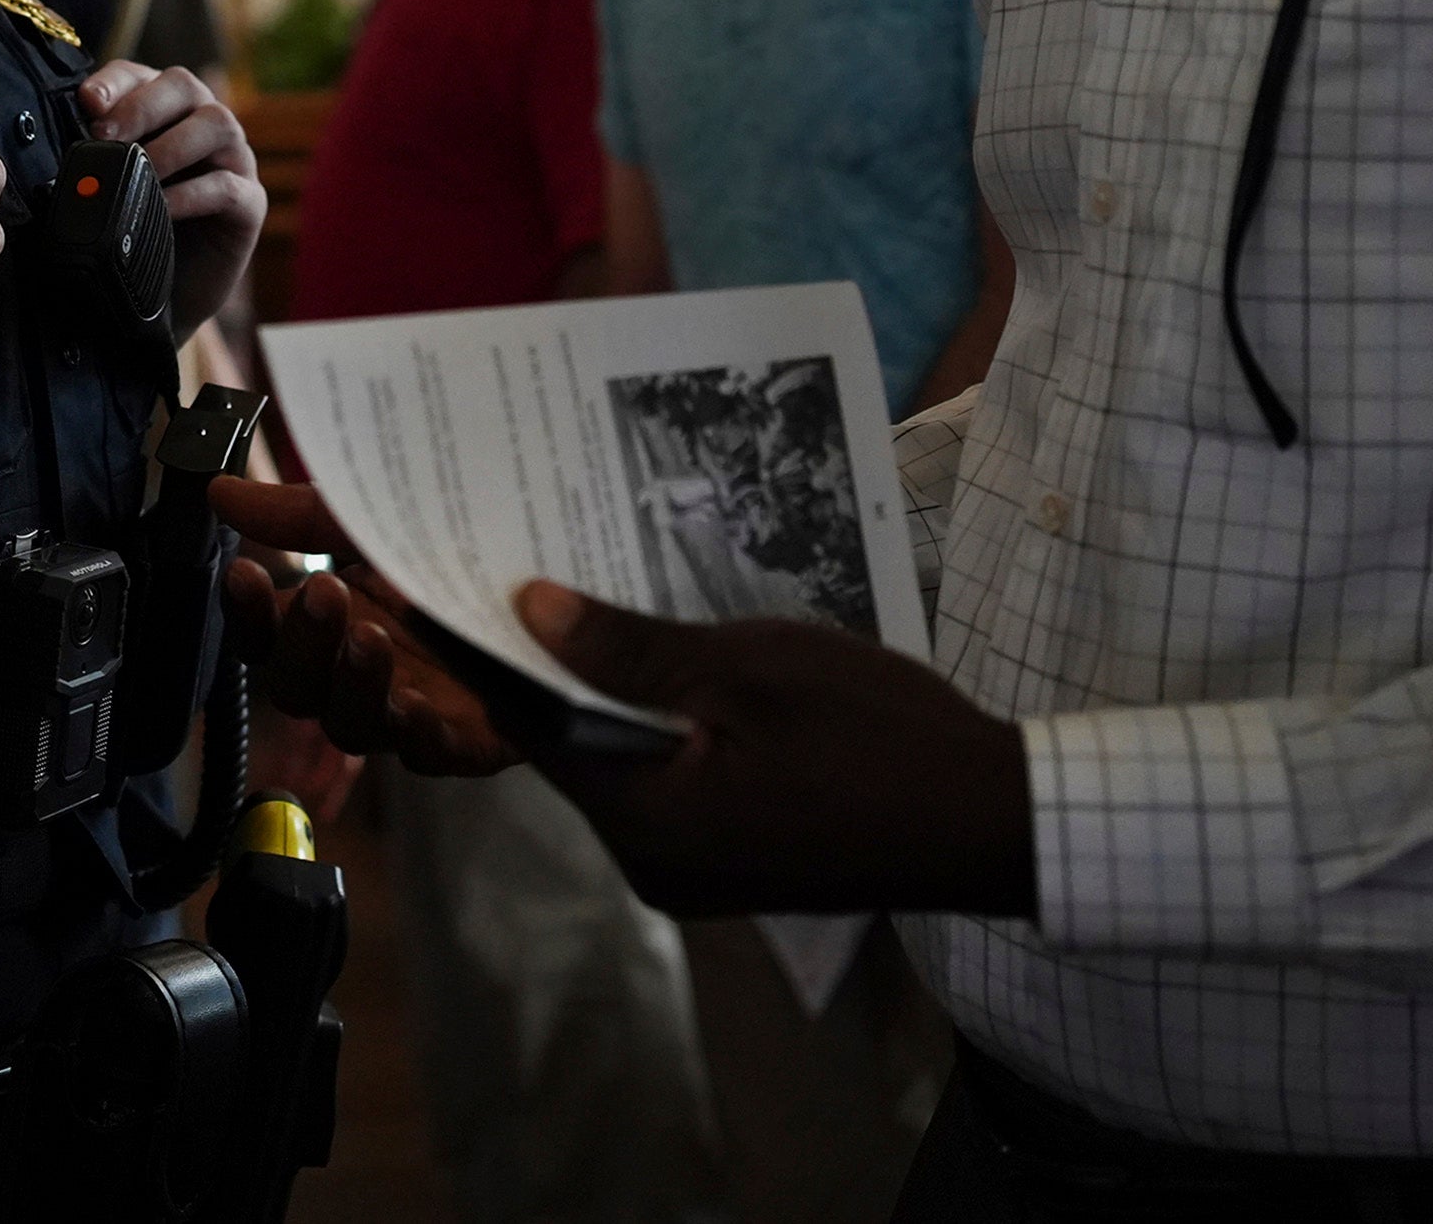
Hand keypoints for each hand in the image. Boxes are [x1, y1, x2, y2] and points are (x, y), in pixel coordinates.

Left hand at [75, 62, 262, 327]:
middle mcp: (202, 125)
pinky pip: (228, 186)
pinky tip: (163, 208)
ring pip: (218, 123)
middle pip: (184, 85)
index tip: (86, 102)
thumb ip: (92, 161)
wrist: (164, 300)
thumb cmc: (134, 234)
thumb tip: (53, 143)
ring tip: (139, 171)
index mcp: (163, 112)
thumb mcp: (107, 192)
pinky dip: (192, 193)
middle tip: (106, 136)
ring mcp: (232, 161)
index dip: (114, 82)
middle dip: (142, 105)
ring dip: (172, 144)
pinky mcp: (249, 203)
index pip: (140, 75)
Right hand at [213, 477, 515, 776]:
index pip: (265, 634)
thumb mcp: (382, 522)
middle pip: (297, 686)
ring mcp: (407, 711)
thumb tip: (220, 491)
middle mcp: (357, 675)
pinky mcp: (466, 740)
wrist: (553, 591)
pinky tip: (417, 705)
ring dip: (353, 683)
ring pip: (353, 723)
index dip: (248, 612)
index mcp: (331, 624)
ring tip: (371, 636)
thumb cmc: (456, 560)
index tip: (245, 572)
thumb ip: (305, 515)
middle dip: (302, 642)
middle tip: (326, 591)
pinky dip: (419, 733)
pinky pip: (430, 753)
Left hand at [513, 582, 1035, 918]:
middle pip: (564, 747)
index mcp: (643, 820)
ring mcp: (692, 870)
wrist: (990, 820)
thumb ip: (632, 649)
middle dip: (538, 660)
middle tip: (509, 562)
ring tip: (574, 591)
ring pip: (614, 763)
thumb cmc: (878, 736)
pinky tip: (653, 657)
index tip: (442, 579)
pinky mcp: (730, 860)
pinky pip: (662, 781)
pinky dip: (648, 722)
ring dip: (598, 688)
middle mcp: (651, 861)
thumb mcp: (750, 670)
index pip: (526, 725)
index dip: (481, 648)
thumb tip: (527, 610)